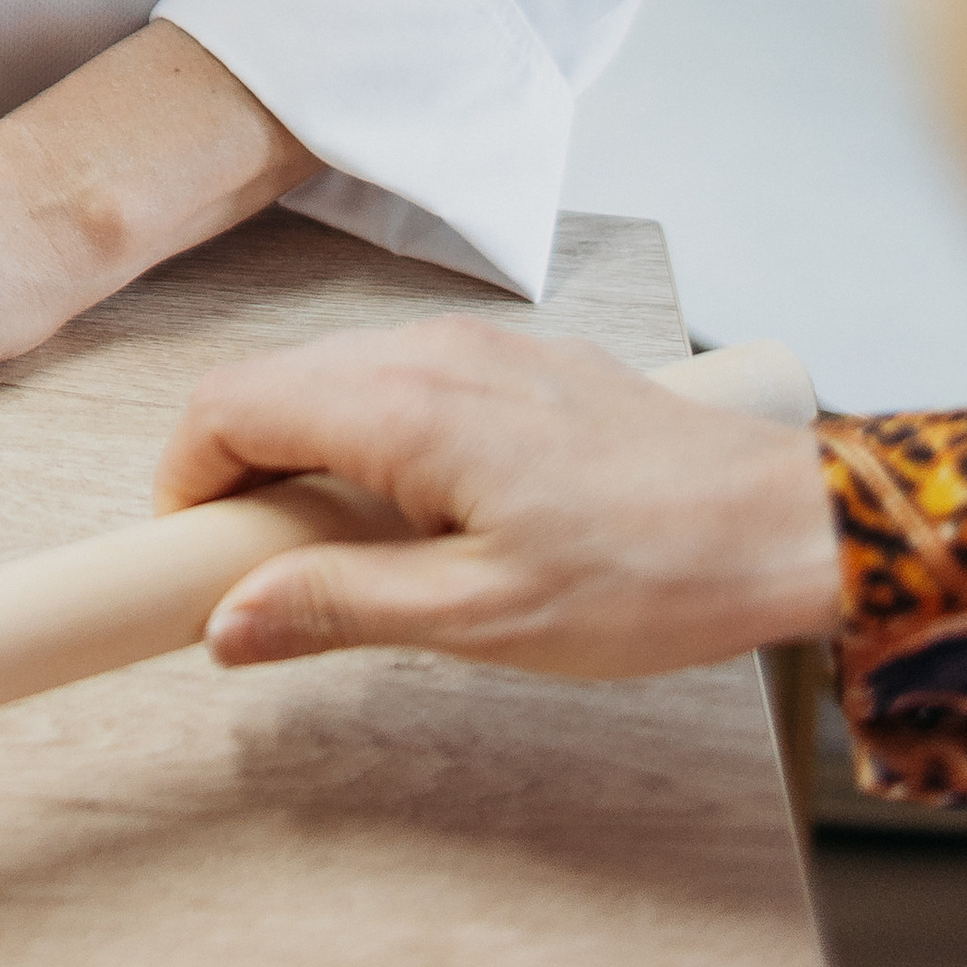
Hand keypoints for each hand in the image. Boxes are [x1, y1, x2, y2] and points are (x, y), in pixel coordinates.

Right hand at [155, 314, 843, 678]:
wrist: (779, 522)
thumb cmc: (650, 572)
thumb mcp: (482, 618)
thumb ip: (342, 606)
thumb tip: (228, 620)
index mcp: (406, 408)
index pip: (230, 405)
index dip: (187, 480)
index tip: (193, 558)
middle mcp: (428, 353)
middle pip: (272, 386)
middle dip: (240, 473)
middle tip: (259, 574)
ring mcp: (474, 346)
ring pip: (333, 379)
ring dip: (305, 456)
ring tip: (341, 555)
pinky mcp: (511, 359)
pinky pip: (397, 379)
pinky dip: (367, 436)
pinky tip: (413, 513)